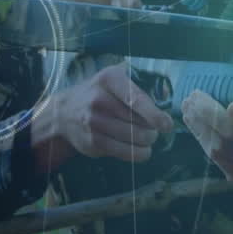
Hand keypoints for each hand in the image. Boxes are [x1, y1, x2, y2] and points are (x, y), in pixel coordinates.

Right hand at [31, 63, 174, 171]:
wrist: (65, 112)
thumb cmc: (99, 93)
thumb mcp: (115, 81)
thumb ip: (138, 91)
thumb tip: (163, 114)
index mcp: (110, 79)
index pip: (136, 99)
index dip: (154, 115)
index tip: (167, 125)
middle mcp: (99, 100)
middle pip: (138, 123)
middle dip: (152, 130)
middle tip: (154, 130)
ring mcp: (93, 122)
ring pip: (133, 139)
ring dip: (147, 142)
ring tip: (147, 138)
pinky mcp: (92, 142)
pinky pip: (124, 152)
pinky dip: (138, 153)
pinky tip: (141, 149)